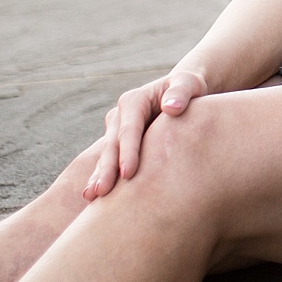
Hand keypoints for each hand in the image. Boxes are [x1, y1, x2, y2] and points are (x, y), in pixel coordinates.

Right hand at [82, 67, 208, 200]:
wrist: (183, 91)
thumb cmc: (189, 88)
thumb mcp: (188, 84)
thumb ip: (181, 92)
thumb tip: (171, 107)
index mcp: (134, 101)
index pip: (130, 129)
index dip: (128, 151)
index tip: (128, 174)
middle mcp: (120, 116)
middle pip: (112, 145)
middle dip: (106, 169)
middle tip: (102, 192)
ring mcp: (117, 130)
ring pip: (106, 156)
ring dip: (98, 175)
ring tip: (92, 197)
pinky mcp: (120, 144)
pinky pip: (110, 162)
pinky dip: (102, 177)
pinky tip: (94, 197)